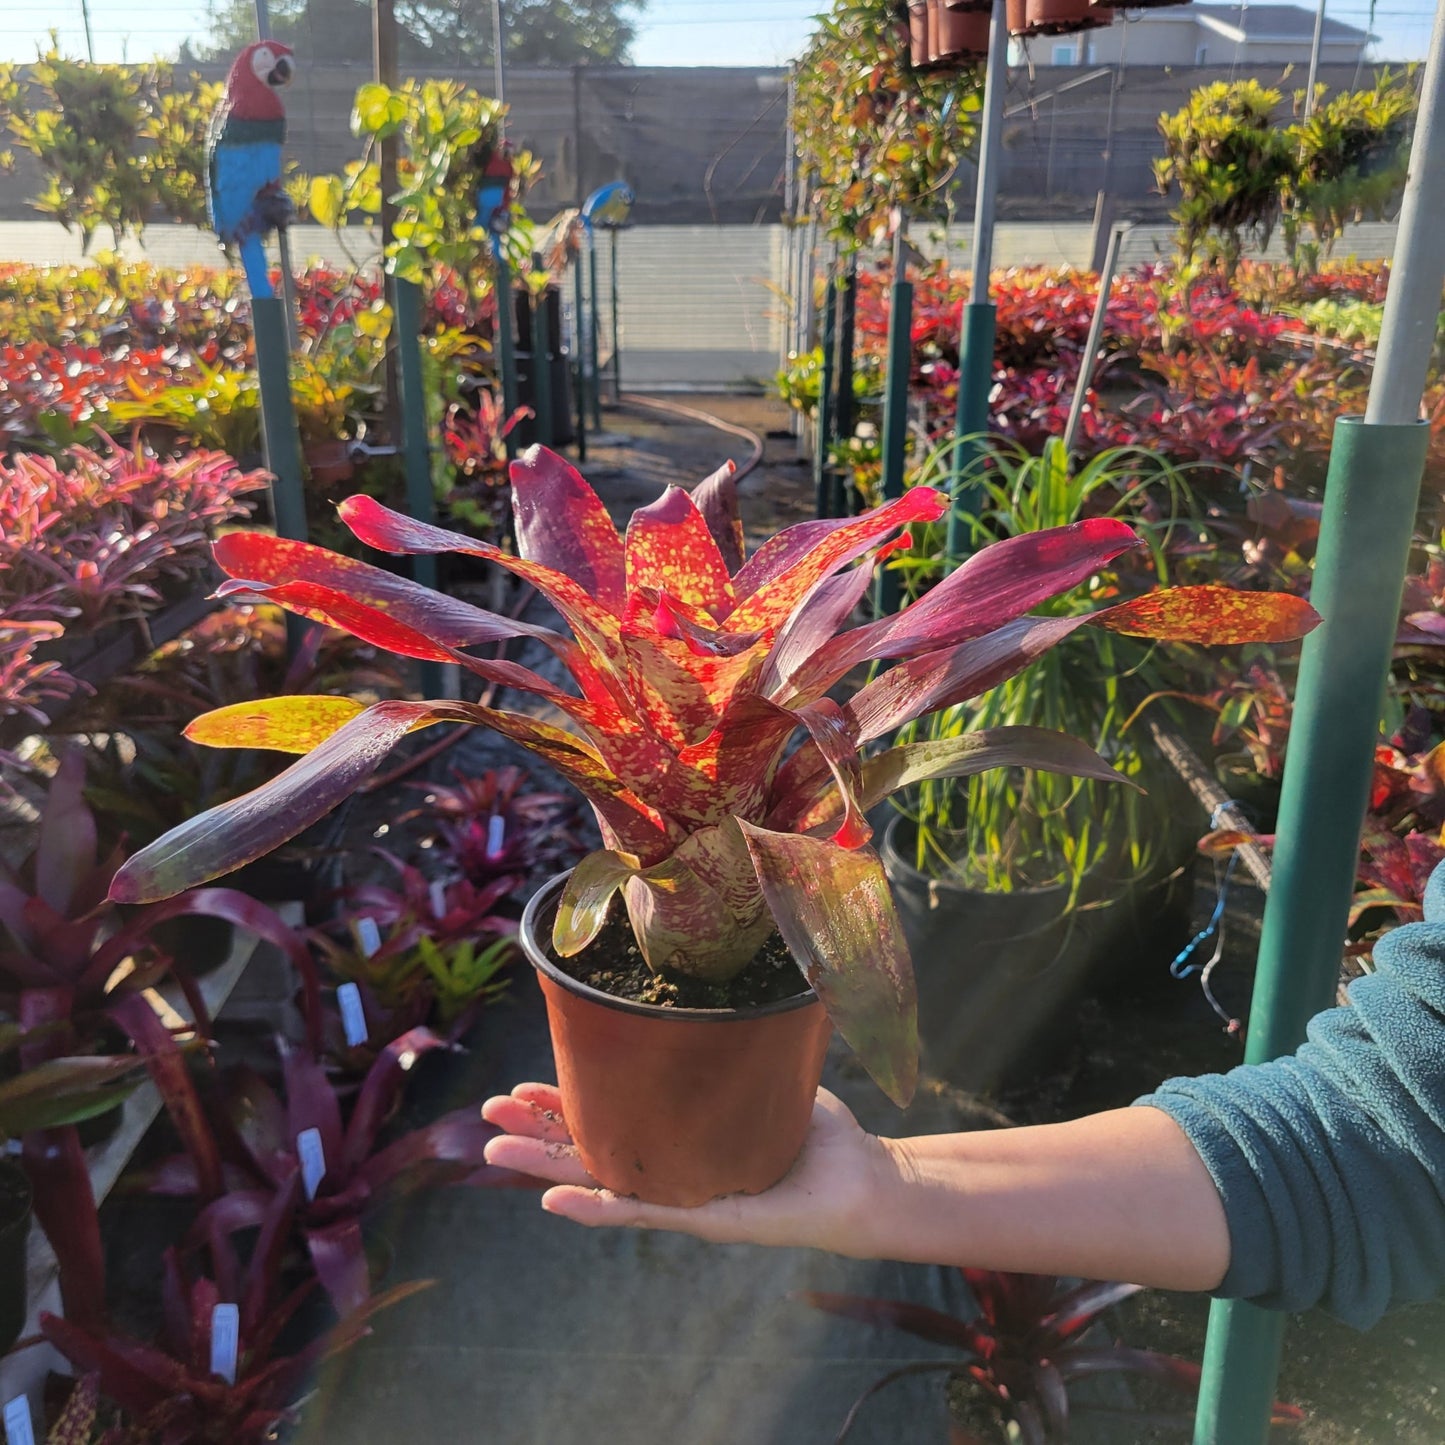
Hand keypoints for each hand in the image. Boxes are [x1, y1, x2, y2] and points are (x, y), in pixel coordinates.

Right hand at [481, 1082, 899, 1256]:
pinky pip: (642, 1212)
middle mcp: (668, 1171)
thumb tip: (693, 992)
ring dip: (544, 1168)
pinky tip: (552, 1201)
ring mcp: (680, 1199)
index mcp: (673, 1138)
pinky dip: (594, 1209)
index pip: (604, 1121)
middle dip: (534, 1135)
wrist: (857, 1179)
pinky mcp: (705, 1218)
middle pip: (586, 1152)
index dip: (560, 1106)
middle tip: (485, 1116)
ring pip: (598, 1182)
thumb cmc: (809, 1130)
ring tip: (494, 1154)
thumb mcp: (754, 1076)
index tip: (517, 1088)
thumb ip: (720, 1047)